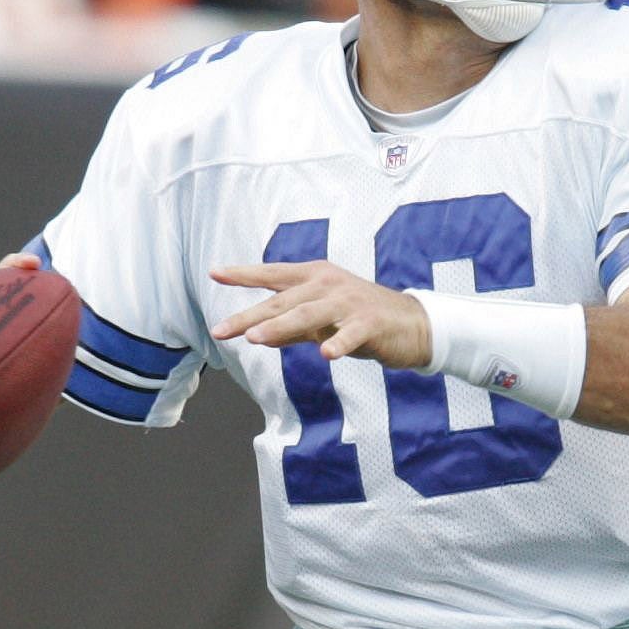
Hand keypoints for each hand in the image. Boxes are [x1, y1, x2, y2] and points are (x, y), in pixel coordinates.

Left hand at [209, 260, 431, 364]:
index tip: (215, 273)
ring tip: (255, 338)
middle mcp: (329, 285)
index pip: (273, 275)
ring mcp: (350, 303)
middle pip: (283, 301)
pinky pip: (351, 334)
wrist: (412, 326)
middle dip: (250, 317)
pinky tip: (326, 354)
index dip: (244, 274)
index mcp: (315, 277)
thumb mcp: (322, 322)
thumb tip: (256, 334)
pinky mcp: (371, 322)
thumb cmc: (362, 320)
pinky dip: (339, 343)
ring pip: (309, 314)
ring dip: (281, 326)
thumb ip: (290, 328)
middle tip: (222, 331)